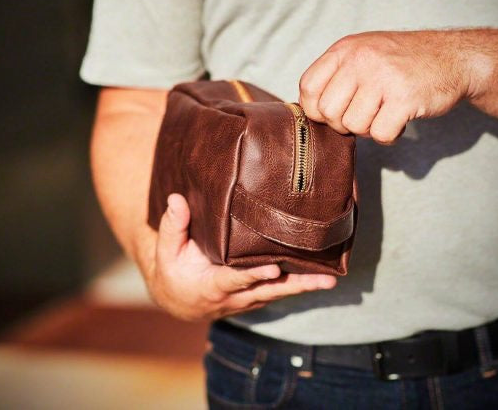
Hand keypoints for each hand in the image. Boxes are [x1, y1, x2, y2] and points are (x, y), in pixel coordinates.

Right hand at [147, 193, 336, 320]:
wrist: (178, 299)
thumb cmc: (173, 270)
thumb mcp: (167, 250)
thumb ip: (173, 225)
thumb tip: (176, 198)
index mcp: (211, 285)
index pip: (235, 279)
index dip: (254, 275)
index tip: (273, 269)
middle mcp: (234, 297)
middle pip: (269, 290)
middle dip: (297, 285)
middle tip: (325, 280)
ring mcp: (247, 298)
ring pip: (278, 293)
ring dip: (304, 287)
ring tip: (331, 279)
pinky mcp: (254, 296)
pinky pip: (278, 291)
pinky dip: (298, 285)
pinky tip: (319, 275)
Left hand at [299, 30, 477, 143]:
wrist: (453, 57)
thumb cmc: (402, 62)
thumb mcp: (363, 53)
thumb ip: (335, 75)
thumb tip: (308, 110)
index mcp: (345, 49)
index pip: (308, 87)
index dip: (315, 108)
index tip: (332, 112)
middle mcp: (360, 60)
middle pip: (328, 112)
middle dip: (342, 123)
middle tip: (363, 115)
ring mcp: (382, 78)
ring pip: (353, 126)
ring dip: (368, 129)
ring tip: (383, 114)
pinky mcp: (404, 98)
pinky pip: (380, 134)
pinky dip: (389, 135)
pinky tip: (398, 120)